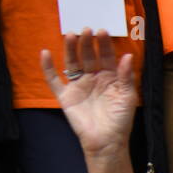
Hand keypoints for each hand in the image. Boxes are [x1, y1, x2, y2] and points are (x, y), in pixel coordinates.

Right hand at [41, 29, 136, 158]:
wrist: (106, 142)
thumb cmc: (120, 121)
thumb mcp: (127, 97)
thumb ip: (126, 77)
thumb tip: (127, 56)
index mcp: (109, 78)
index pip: (106, 57)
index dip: (104, 44)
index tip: (102, 31)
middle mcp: (93, 79)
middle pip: (88, 56)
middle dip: (87, 43)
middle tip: (86, 30)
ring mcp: (78, 86)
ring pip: (72, 63)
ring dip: (70, 49)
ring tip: (70, 35)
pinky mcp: (65, 96)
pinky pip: (54, 80)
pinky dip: (47, 67)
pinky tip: (45, 53)